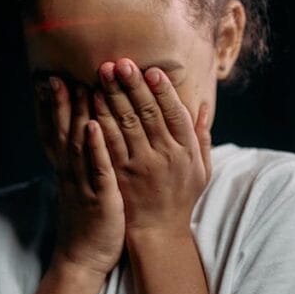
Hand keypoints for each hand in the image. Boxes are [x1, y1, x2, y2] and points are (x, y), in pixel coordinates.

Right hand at [34, 76, 125, 275]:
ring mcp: (83, 182)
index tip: (50, 78)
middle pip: (64, 131)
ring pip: (78, 144)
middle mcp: (71, 171)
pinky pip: (96, 168)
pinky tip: (94, 127)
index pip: (57, 131)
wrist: (85, 257)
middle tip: (58, 73)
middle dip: (61, 102)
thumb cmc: (90, 219)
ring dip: (77, 116)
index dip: (53, 106)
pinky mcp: (99, 196)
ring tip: (78, 87)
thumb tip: (84, 134)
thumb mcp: (80, 185)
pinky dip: (94, 147)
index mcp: (69, 167)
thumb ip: (81, 159)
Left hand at [92, 58, 212, 237]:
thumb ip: (202, 137)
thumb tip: (202, 107)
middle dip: (133, 85)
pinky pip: (109, 143)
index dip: (163, 91)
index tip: (151, 70)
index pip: (174, 113)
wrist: (158, 232)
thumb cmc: (180, 197)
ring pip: (125, 123)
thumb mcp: (201, 169)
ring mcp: (140, 165)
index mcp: (185, 150)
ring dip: (113, 96)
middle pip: (147, 113)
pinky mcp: (119, 175)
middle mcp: (164, 155)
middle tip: (121, 62)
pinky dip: (100, 120)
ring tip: (103, 73)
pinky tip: (92, 103)